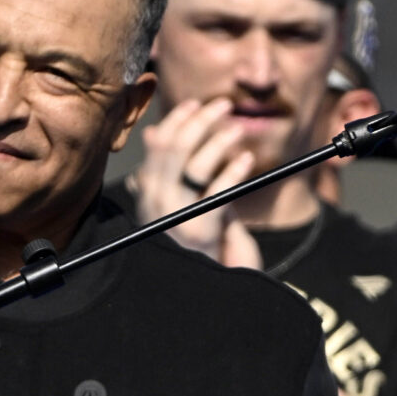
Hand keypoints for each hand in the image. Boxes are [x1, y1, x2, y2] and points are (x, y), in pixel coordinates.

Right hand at [136, 97, 261, 268]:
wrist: (214, 292)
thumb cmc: (202, 246)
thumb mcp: (184, 202)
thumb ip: (175, 170)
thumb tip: (156, 131)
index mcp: (149, 197)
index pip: (156, 148)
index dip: (176, 121)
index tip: (196, 103)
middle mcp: (156, 207)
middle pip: (172, 150)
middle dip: (199, 120)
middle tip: (223, 104)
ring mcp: (176, 220)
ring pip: (193, 166)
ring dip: (219, 141)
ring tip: (238, 130)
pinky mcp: (201, 233)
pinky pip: (218, 191)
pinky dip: (234, 170)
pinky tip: (247, 160)